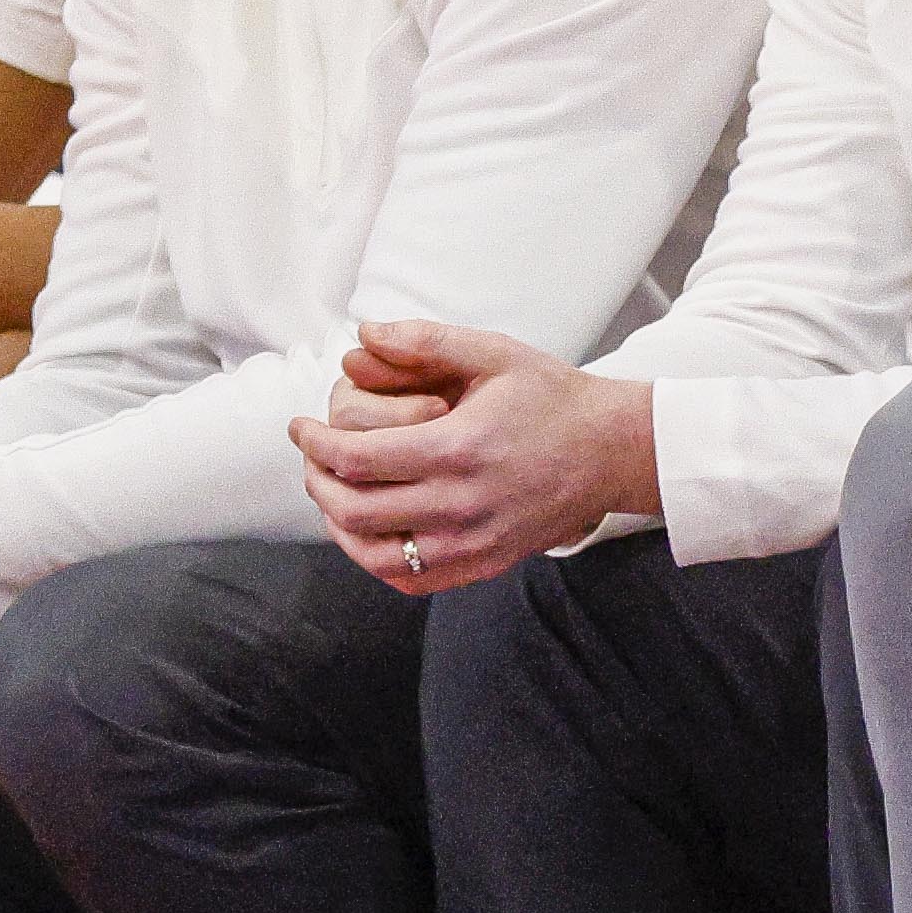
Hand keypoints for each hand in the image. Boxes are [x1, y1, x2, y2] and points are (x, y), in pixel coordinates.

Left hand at [290, 320, 659, 593]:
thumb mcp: (494, 353)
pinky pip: (408, 578)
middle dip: (316, 480)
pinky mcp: (483, 565)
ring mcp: (472, 544)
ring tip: (331, 493)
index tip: (300, 427)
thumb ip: (426, 341)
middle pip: (353, 509)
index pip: (355, 459)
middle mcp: (460, 505)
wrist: (611, 451)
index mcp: (457, 449)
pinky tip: (367, 529)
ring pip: (372, 554)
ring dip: (337, 524)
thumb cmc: (551, 397)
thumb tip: (363, 334)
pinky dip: (373, 559)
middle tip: (311, 457)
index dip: (314, 443)